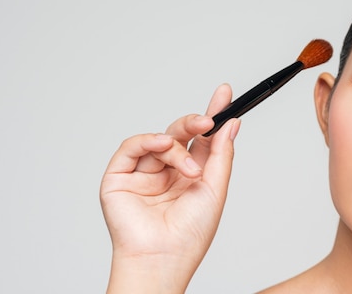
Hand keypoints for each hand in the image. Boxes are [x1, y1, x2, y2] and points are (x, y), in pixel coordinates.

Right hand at [100, 84, 239, 292]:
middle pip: (180, 134)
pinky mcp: (119, 176)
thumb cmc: (190, 233)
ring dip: (176, 147)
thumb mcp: (215, 188)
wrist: (163, 257)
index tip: (225, 94)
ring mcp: (143, 173)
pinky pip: (132, 146)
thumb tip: (232, 124)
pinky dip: (148, 140)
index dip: (212, 115)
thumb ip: (221, 154)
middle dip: (195, 123)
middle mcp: (167, 172)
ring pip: (159, 140)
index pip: (201, 139)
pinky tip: (163, 145)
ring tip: (189, 169)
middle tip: (207, 121)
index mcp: (190, 175)